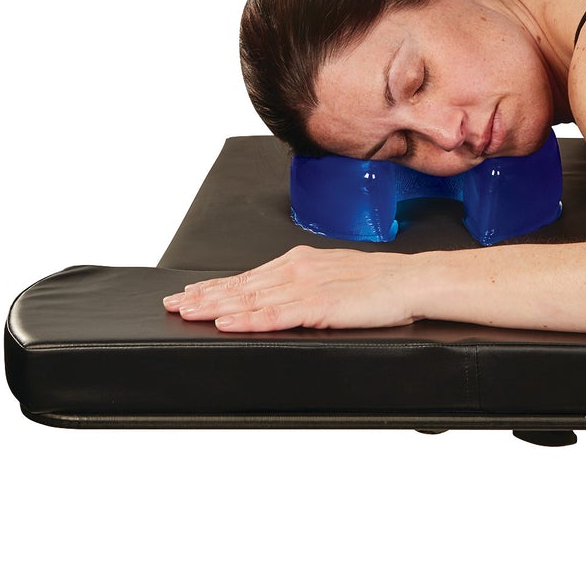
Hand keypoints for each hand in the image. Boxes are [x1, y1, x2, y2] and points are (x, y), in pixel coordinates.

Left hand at [162, 246, 423, 330]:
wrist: (411, 281)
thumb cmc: (380, 283)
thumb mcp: (334, 278)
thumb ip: (306, 287)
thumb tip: (281, 298)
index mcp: (300, 262)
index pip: (248, 276)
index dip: (216, 286)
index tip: (189, 292)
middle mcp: (297, 269)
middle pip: (241, 286)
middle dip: (204, 296)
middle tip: (173, 305)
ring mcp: (306, 287)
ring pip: (250, 299)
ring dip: (215, 307)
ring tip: (188, 313)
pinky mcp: (319, 306)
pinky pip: (276, 315)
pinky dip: (248, 320)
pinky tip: (228, 324)